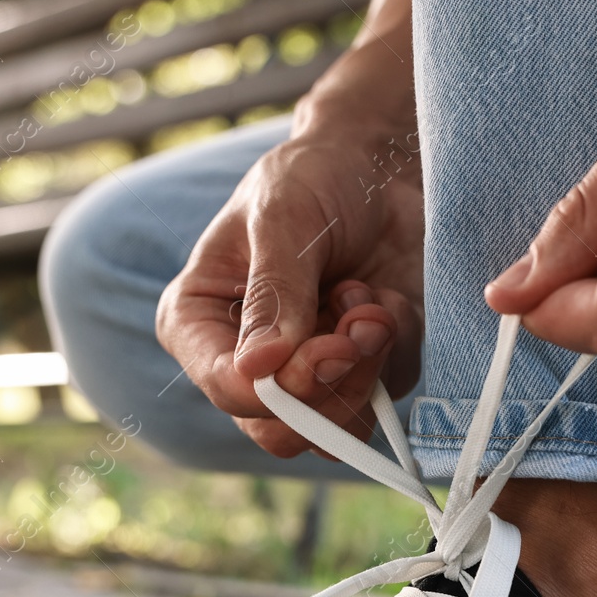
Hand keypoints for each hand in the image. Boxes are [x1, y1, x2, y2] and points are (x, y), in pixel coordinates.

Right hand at [158, 124, 422, 456]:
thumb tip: (260, 367)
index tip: (330, 346)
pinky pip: (385, 394)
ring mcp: (308, 373)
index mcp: (200, 323)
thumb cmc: (315, 178)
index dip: (278, 389)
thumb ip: (274, 291)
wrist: (381, 167)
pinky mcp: (364, 373)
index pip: (225, 388)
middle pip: (280, 429)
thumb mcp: (283, 218)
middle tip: (362, 322)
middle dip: (330, 384)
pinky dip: (396, 349)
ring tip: (371, 299)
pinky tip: (385, 300)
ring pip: (337, 426)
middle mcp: (248, 362)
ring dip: (368, 366)